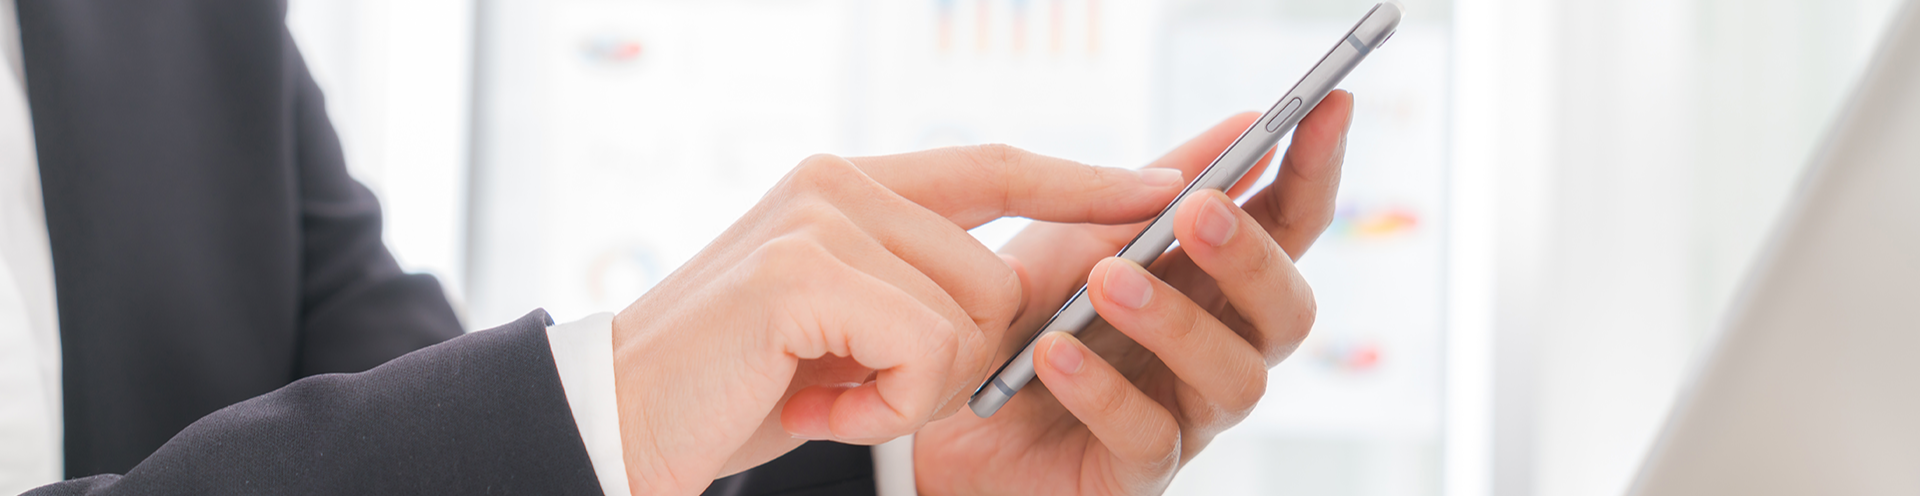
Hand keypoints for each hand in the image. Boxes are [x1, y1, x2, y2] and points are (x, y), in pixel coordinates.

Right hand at [608, 147, 1191, 494]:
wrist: (619, 426)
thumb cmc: (735, 385)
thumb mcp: (843, 324)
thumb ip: (918, 283)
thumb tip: (1025, 289)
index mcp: (847, 181)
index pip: (996, 164)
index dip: (1083, 180)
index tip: (1165, 186)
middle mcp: (836, 181)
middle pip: (996, 274)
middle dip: (955, 362)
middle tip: (858, 390)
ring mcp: (819, 217)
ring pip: (970, 316)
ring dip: (913, 390)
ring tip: (826, 393)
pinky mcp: (804, 270)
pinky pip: (926, 350)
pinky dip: (885, 407)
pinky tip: (815, 407)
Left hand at [913, 90, 1354, 494]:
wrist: (933, 398)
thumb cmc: (1017, 311)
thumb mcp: (1073, 230)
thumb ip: (1152, 187)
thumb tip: (1246, 123)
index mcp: (1211, 282)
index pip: (1289, 226)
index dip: (1315, 169)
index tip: (1330, 104)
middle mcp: (1216, 349)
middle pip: (1287, 313)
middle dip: (1251, 258)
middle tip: (1196, 212)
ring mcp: (1184, 415)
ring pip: (1236, 380)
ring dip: (1175, 322)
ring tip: (1104, 282)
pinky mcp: (1133, 472)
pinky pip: (1148, 437)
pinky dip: (1102, 390)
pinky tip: (1055, 353)